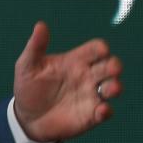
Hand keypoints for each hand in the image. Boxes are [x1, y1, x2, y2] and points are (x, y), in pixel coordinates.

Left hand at [12, 21, 122, 142]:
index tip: (101, 50)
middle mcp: (87, 76)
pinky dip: (107, 111)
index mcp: (75, 60)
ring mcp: (91, 96)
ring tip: (110, 89)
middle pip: (110, 66)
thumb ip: (35, 46)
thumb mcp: (27, 65)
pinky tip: (101, 110)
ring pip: (113, 87)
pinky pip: (106, 112)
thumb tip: (40, 24)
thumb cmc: (28, 87)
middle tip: (110, 69)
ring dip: (116, 87)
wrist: (26, 118)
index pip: (96, 49)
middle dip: (114, 66)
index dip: (101, 48)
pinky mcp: (90, 115)